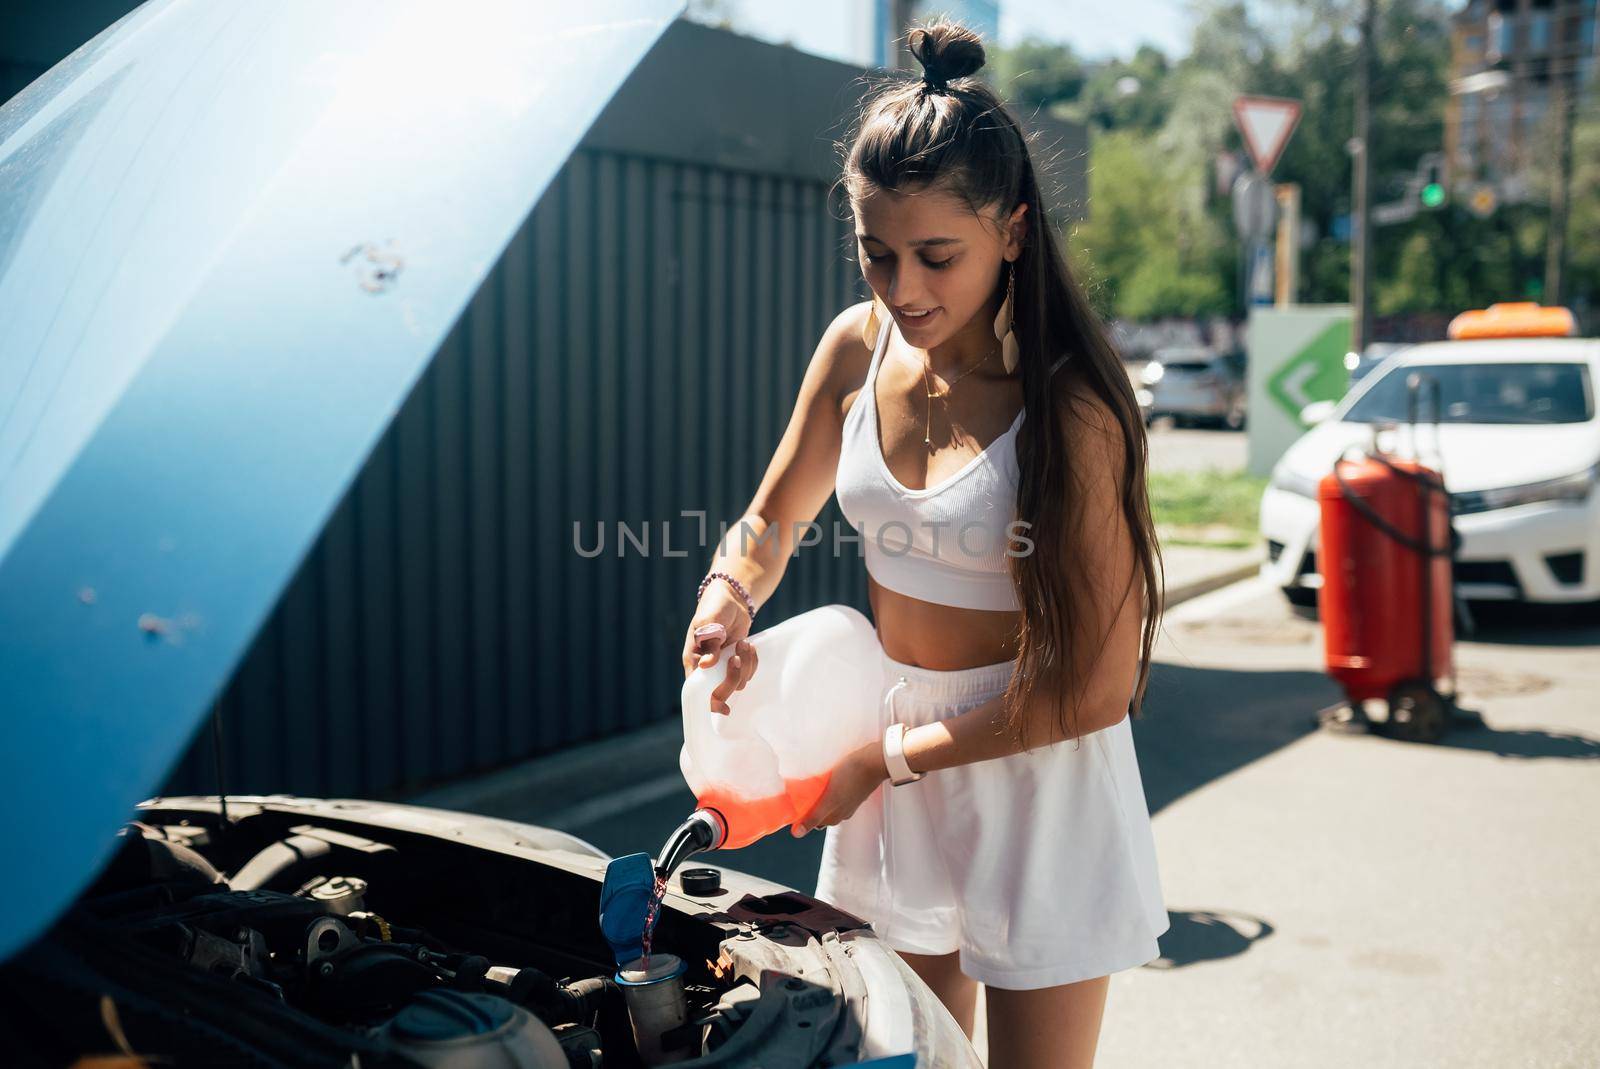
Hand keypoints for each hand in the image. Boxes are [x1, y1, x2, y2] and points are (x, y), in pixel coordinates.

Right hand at [680, 586, 756, 714]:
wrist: (731, 599)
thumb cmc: (714, 608)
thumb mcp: (709, 622)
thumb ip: (709, 643)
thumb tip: (707, 665)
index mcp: (694, 661)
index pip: (697, 690)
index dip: (710, 702)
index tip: (723, 707)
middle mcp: (708, 668)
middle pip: (721, 691)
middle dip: (733, 677)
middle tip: (737, 657)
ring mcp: (723, 666)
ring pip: (738, 682)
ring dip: (745, 664)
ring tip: (743, 644)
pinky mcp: (738, 661)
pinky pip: (748, 672)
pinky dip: (752, 661)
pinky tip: (749, 647)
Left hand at [790, 740, 889, 836]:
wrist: (873, 761)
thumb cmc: (851, 777)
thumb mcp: (829, 799)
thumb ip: (813, 817)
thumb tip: (796, 834)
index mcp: (835, 817)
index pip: (812, 822)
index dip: (801, 815)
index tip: (791, 804)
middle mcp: (842, 812)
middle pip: (819, 813)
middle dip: (808, 806)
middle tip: (796, 794)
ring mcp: (848, 801)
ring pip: (827, 803)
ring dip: (818, 798)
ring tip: (809, 785)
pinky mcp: (852, 789)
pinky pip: (835, 794)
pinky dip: (827, 790)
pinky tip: (824, 781)